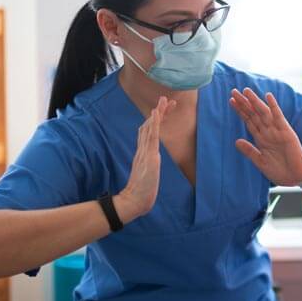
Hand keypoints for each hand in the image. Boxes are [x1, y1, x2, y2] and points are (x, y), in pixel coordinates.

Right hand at [116, 96, 175, 220]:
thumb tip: (152, 164)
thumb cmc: (141, 191)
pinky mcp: (149, 156)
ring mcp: (145, 152)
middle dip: (158, 112)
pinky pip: (151, 136)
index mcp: (143, 154)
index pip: (148, 132)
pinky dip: (154, 123)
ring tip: (164, 100)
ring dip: (158, 113)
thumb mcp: (147, 175)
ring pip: (150, 127)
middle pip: (149, 126)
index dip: (154, 120)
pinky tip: (156, 113)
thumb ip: (148, 167)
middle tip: (166, 99)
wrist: (135, 200)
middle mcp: (143, 150)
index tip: (161, 110)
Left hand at [229, 87, 301, 185]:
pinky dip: (274, 106)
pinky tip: (268, 96)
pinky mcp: (287, 132)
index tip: (231, 101)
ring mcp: (277, 131)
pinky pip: (279, 117)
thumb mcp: (260, 162)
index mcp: (261, 138)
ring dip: (255, 101)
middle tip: (234, 91)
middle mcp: (268, 132)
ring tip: (246, 91)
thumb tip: (236, 141)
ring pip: (263, 113)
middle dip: (244, 103)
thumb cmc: (280, 171)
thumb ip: (249, 151)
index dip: (240, 111)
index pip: (249, 120)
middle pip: (254, 114)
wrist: (296, 178)